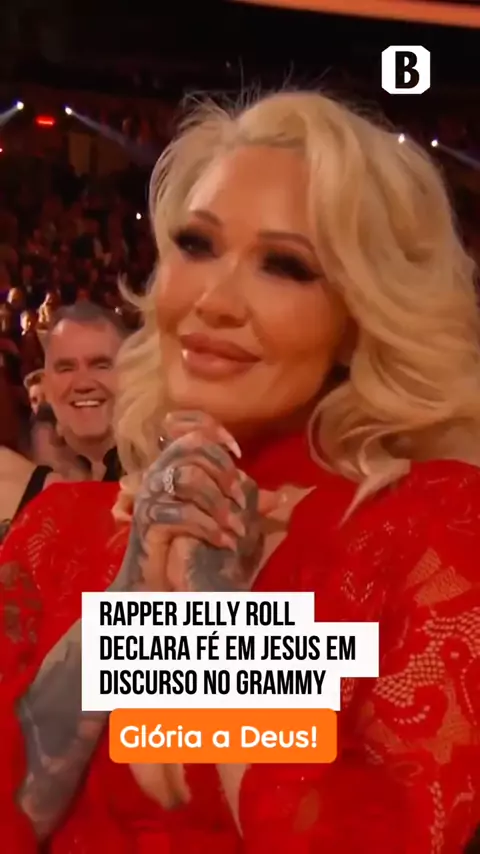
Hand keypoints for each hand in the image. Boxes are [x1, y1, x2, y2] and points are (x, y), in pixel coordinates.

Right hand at [120, 412, 281, 592]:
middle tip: (241, 499)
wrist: (154, 578)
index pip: (191, 431)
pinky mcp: (148, 521)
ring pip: (188, 478)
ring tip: (237, 528)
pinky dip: (210, 529)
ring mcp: (150, 496)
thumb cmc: (186, 542)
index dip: (215, 432)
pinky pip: (182, 514)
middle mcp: (158, 474)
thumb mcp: (220, 518)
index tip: (238, 452)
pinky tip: (225, 542)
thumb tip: (281, 498)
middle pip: (193, 450)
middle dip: (224, 473)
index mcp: (173, 466)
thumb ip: (244, 505)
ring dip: (219, 504)